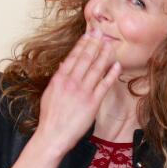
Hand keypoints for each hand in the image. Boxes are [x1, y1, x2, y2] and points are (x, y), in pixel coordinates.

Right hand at [35, 30, 120, 154]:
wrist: (53, 135)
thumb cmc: (50, 117)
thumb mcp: (49, 93)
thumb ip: (58, 79)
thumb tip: (63, 66)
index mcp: (59, 79)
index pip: (73, 57)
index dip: (83, 44)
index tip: (89, 34)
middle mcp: (71, 82)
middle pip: (86, 58)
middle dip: (95, 44)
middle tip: (102, 33)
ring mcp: (83, 91)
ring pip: (96, 68)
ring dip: (104, 55)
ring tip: (111, 45)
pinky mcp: (93, 102)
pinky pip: (104, 84)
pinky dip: (111, 74)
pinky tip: (116, 65)